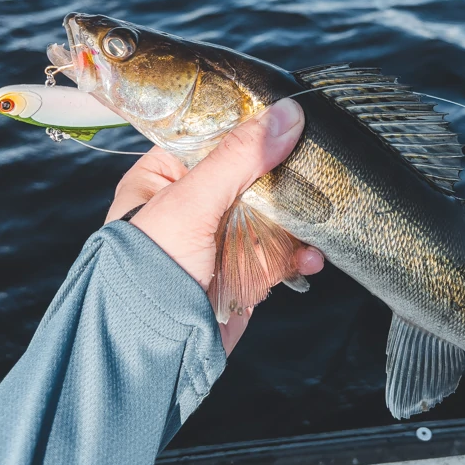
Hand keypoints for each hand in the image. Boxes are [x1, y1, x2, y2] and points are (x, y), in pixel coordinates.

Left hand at [104, 98, 323, 353]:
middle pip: (251, 172)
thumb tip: (285, 114)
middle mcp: (193, 204)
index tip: (289, 110)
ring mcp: (220, 239)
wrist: (148, 354)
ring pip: (273, 212)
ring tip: (319, 217)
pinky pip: (281, 253)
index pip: (212, 134)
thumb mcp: (189, 204)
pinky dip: (300, 254)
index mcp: (164, 176)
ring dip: (300, 217)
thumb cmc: (145, 272)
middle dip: (284, 173)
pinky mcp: (243, 272)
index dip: (250, 123)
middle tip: (314, 162)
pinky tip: (311, 258)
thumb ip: (237, 158)